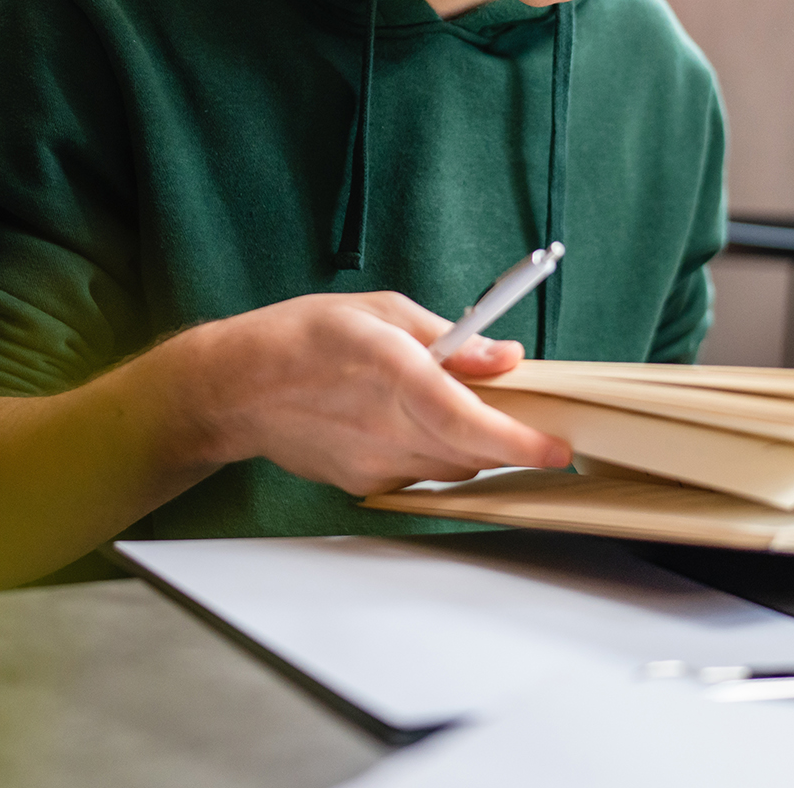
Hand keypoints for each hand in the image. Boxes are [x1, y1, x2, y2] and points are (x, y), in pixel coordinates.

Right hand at [183, 291, 572, 496]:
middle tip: (528, 419)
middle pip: (472, 453)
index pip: (468, 420)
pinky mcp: (362, 482)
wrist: (236, 388)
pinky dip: (435, 453)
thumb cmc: (302, 337)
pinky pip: (420, 474)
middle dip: (507, 441)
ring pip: (452, 468)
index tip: (557, 449)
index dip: (518, 440)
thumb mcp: (381, 310)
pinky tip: (414, 424)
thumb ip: (451, 338)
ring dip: (472, 446)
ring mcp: (372, 462)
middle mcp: (385, 425)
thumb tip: (505, 358)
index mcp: (392, 371)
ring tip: (461, 409)